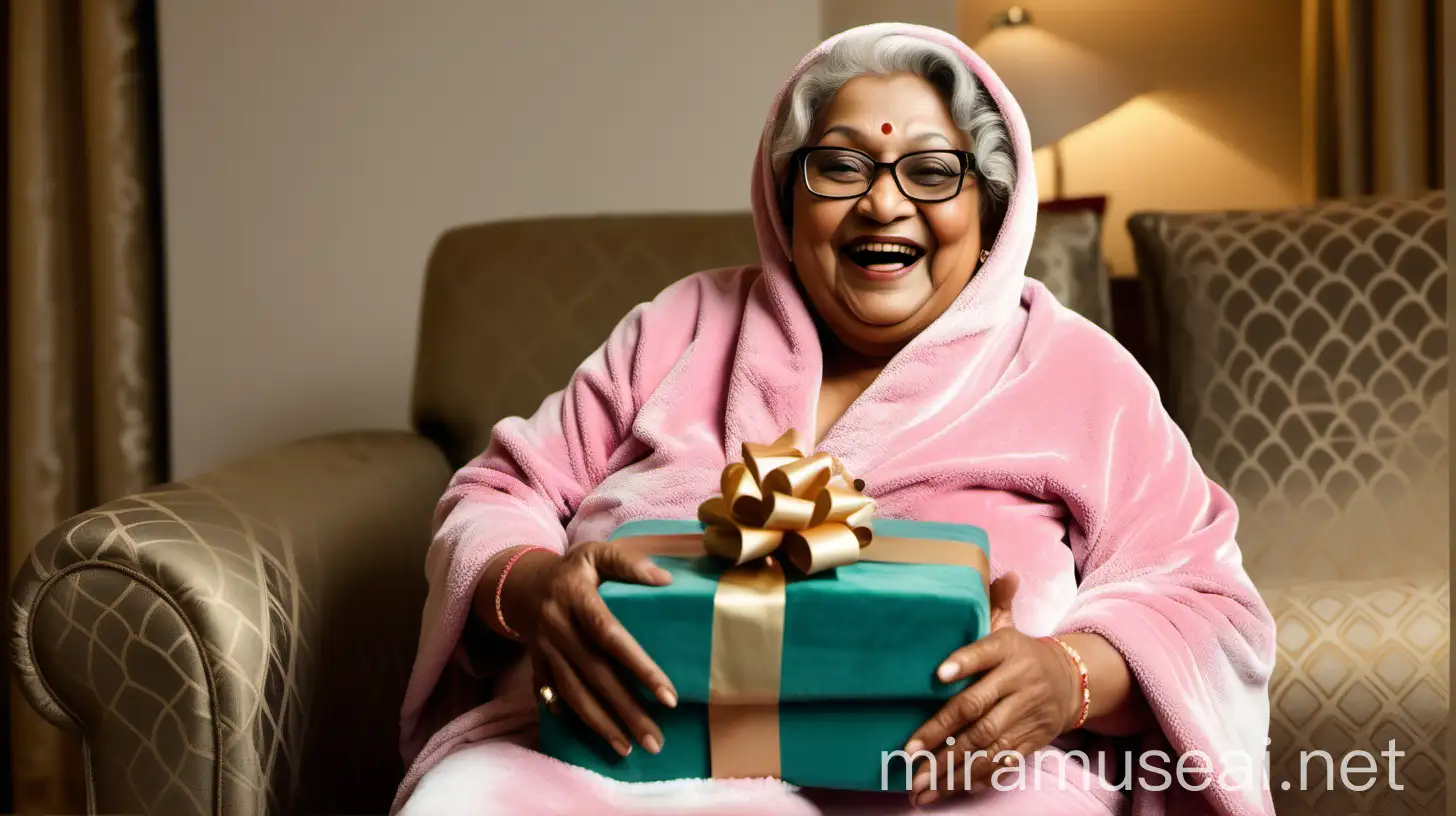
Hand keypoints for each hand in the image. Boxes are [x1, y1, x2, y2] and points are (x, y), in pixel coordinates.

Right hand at [519, 541, 678, 757]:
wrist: (521, 585)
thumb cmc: (572, 571)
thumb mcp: (595, 554)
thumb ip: (628, 563)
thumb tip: (666, 580)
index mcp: (575, 597)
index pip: (609, 635)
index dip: (638, 666)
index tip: (667, 696)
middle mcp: (557, 627)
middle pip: (595, 675)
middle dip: (625, 711)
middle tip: (654, 740)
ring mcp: (544, 651)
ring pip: (574, 694)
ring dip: (601, 725)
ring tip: (628, 748)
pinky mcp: (537, 666)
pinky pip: (554, 697)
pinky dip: (572, 719)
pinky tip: (594, 737)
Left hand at [901, 573, 1081, 806]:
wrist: (1072, 681)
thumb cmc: (1022, 652)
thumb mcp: (1010, 625)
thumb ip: (998, 601)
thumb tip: (1004, 574)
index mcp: (1009, 650)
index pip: (984, 653)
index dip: (962, 663)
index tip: (937, 675)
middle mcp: (1018, 683)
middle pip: (977, 709)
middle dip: (941, 732)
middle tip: (908, 751)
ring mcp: (1024, 715)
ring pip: (985, 744)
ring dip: (950, 767)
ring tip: (919, 783)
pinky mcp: (1029, 740)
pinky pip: (1000, 763)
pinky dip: (973, 778)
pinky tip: (946, 789)